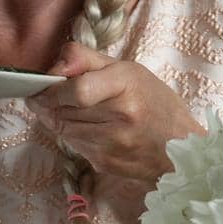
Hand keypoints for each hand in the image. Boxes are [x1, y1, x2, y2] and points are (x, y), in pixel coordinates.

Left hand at [27, 42, 203, 188]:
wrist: (181, 148)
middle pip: (64, 110)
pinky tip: (83, 128)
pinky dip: (71, 136)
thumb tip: (54, 67)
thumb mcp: (128, 70)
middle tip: (42, 98)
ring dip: (56, 120)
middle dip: (47, 104)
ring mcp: (112, 143)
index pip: (77, 90)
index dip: (52, 90)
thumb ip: (86, 60)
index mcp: (127, 85)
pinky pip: (74, 146)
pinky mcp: (105, 163)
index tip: (41, 87)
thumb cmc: (155, 103)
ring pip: (64, 130)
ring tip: (63, 110)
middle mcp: (121, 116)